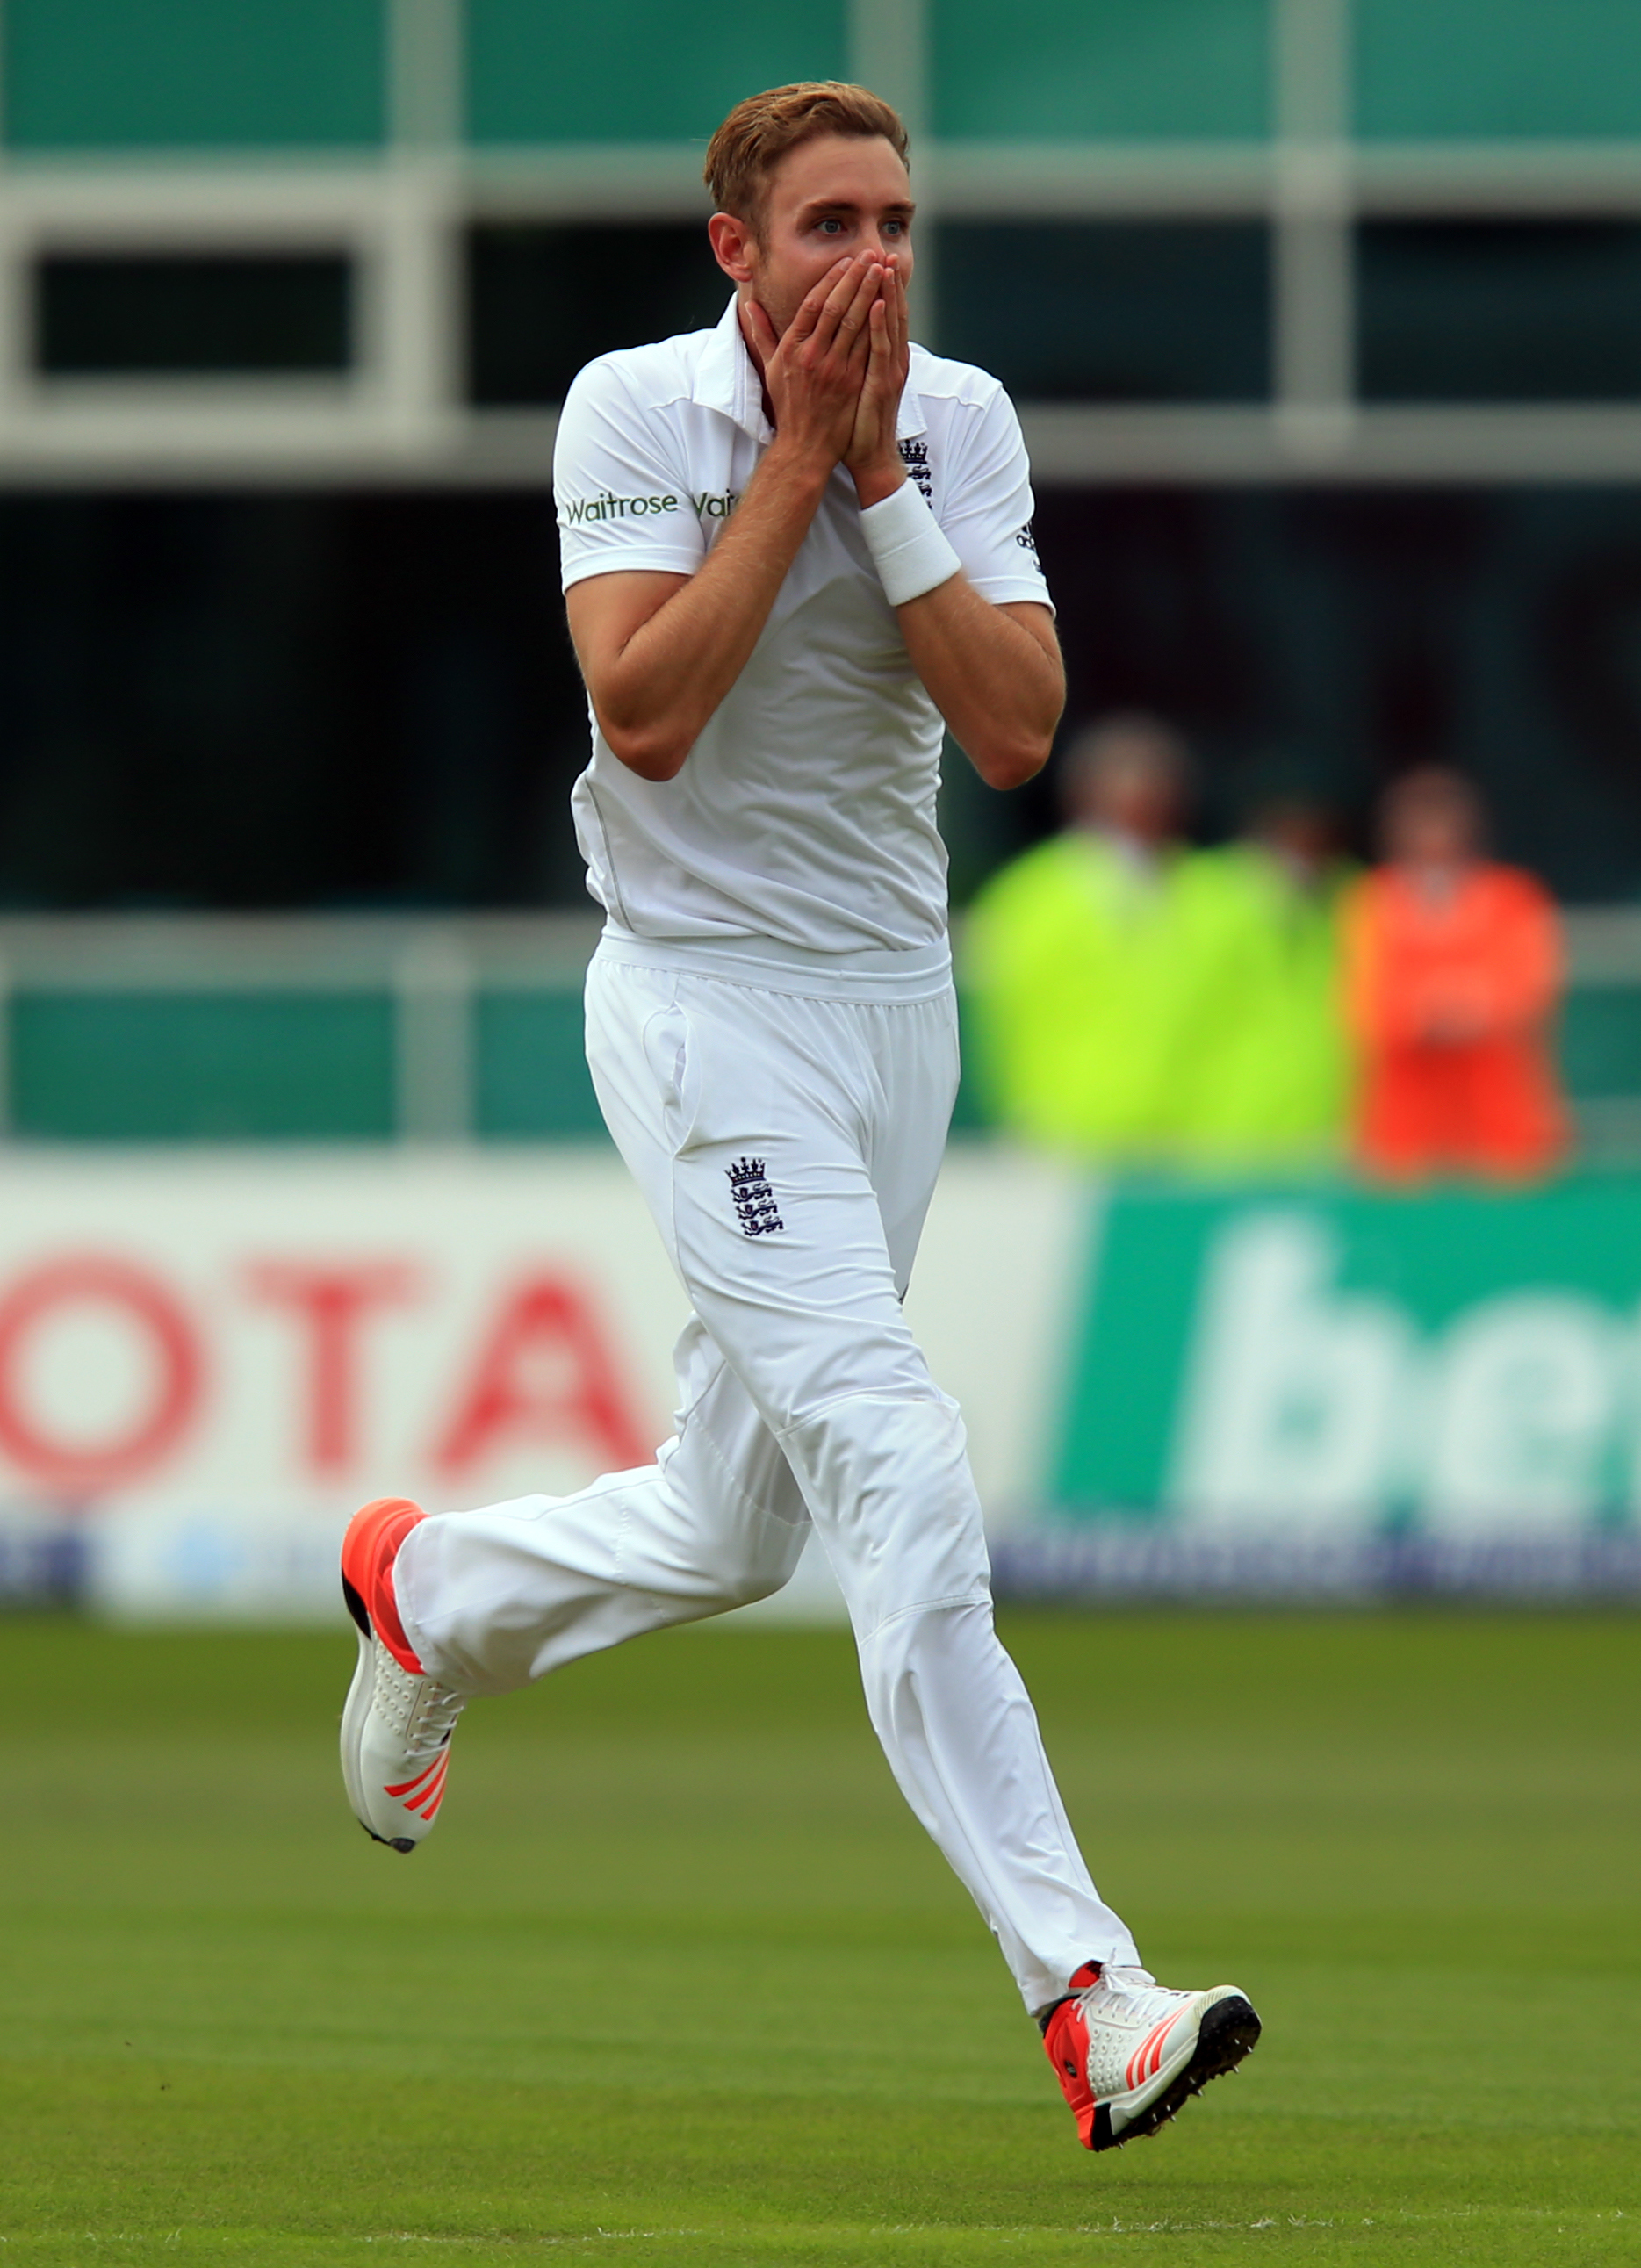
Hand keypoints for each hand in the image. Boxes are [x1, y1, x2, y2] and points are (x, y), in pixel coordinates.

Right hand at [740, 254, 885, 474]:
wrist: (805, 447)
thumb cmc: (790, 407)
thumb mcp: (771, 369)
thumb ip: (762, 335)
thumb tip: (750, 306)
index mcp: (793, 350)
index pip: (813, 305)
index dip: (831, 280)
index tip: (846, 261)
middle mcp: (812, 356)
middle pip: (836, 308)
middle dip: (855, 278)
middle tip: (870, 254)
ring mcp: (834, 370)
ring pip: (854, 323)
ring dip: (870, 293)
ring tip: (883, 269)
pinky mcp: (852, 383)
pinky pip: (867, 347)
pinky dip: (877, 323)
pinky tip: (887, 304)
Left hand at [845, 261, 910, 506]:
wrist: (868, 456)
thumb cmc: (854, 423)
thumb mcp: (850, 384)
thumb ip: (845, 357)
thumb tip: (834, 339)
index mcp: (880, 357)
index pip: (881, 314)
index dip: (877, 288)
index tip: (871, 260)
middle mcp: (889, 359)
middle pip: (889, 313)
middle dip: (886, 282)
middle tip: (884, 251)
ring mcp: (888, 371)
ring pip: (889, 325)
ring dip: (887, 295)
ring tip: (884, 266)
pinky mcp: (882, 385)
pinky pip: (881, 350)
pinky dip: (880, 326)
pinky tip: (876, 305)